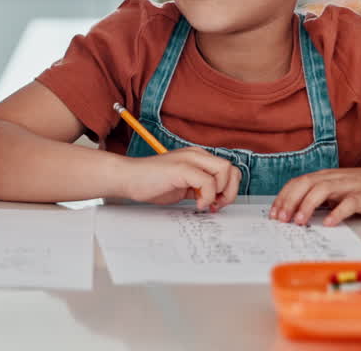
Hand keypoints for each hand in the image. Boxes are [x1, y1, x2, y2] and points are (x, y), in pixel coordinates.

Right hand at [115, 147, 239, 210]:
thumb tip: (218, 200)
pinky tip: (197, 204)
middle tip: (216, 205)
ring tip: (207, 203)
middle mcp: (196, 155)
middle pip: (231, 169)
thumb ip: (200, 188)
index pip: (228, 169)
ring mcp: (189, 159)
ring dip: (221, 192)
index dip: (229, 188)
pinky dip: (208, 197)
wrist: (128, 178)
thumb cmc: (151, 182)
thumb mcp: (183, 185)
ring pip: (225, 171)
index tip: (218, 203)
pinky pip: (208, 182)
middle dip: (230, 191)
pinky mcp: (182, 168)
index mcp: (197, 157)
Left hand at [270, 166, 360, 226]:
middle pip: (305, 184)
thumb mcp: (336, 190)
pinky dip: (337, 213)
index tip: (273, 214)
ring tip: (299, 221)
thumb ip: (318, 197)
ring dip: (307, 206)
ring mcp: (349, 186)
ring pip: (322, 190)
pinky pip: (349, 203)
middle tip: (281, 219)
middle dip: (290, 201)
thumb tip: (294, 212)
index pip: (297, 183)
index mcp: (324, 176)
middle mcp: (333, 178)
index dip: (283, 197)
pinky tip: (328, 223)